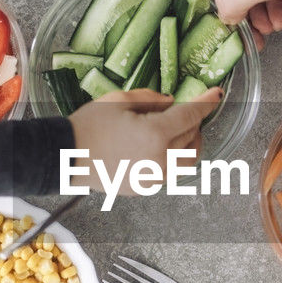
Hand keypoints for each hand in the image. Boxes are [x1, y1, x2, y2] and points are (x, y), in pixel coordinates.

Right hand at [68, 87, 221, 195]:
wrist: (65, 156)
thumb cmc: (89, 125)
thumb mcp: (119, 100)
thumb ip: (151, 99)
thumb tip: (171, 103)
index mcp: (155, 135)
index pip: (191, 116)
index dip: (206, 102)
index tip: (216, 94)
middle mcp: (160, 160)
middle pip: (193, 138)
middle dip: (194, 122)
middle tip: (184, 111)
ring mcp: (154, 178)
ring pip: (188, 161)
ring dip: (189, 143)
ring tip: (179, 131)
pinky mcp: (145, 188)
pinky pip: (171, 172)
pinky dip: (174, 158)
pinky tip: (161, 148)